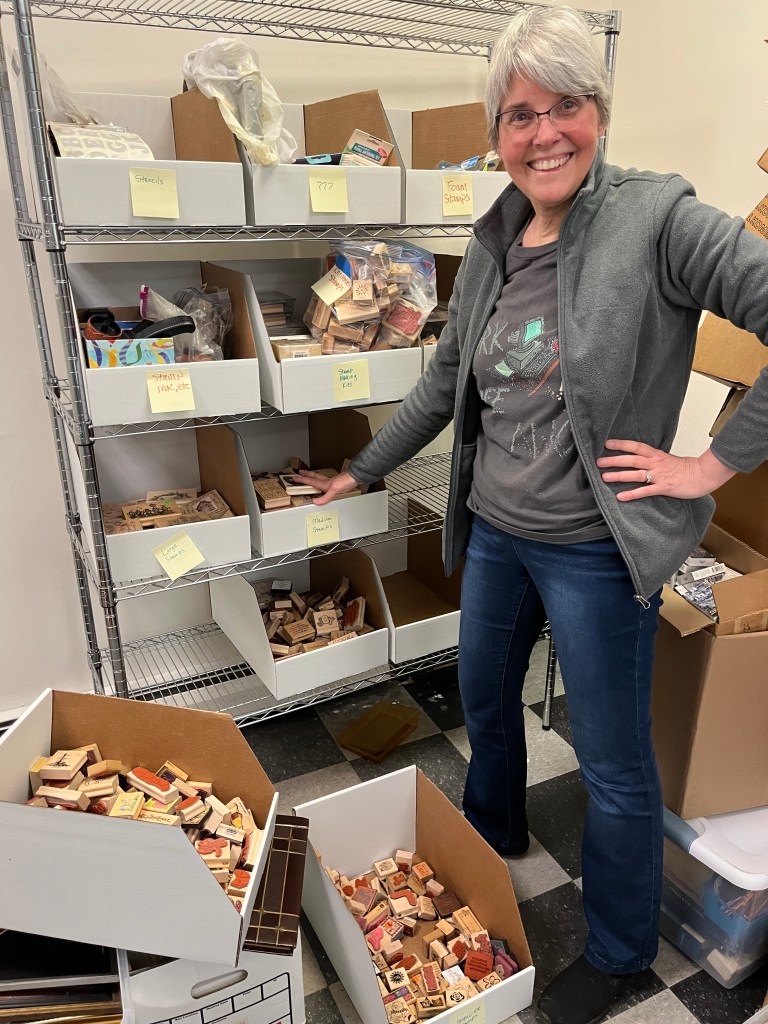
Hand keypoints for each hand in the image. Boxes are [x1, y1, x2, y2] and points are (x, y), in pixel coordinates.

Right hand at [291, 470, 360, 506]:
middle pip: (314, 477)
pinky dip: (323, 481)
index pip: (311, 481)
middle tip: (299, 473)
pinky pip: (326, 481)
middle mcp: (327, 482)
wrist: (355, 477)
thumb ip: (325, 497)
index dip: (302, 480)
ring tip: (309, 476)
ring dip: (313, 476)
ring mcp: (332, 482)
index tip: (294, 478)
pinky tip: (325, 484)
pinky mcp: (337, 483)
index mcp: (324, 484)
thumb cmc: (346, 481)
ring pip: (320, 478)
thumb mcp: (334, 491)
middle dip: (306, 475)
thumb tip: (315, 501)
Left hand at [596, 440, 736, 501]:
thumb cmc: (686, 468)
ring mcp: (659, 476)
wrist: (703, 474)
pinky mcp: (664, 488)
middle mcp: (656, 463)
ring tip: (605, 477)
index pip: (636, 446)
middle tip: (599, 462)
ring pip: (636, 474)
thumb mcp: (667, 459)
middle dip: (614, 460)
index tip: (607, 444)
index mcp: (657, 455)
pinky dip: (632, 494)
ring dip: (619, 476)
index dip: (621, 444)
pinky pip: (645, 491)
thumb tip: (638, 460)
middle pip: (632, 459)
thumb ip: (653, 459)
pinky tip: (620, 497)